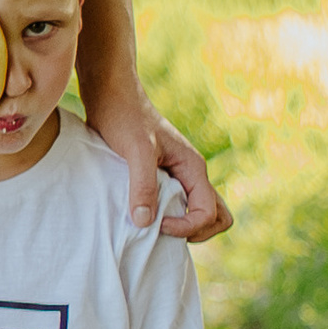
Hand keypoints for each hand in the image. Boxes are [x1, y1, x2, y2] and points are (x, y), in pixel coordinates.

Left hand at [81, 81, 230, 239]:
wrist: (111, 96)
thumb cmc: (124, 116)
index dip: (187, 227)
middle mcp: (190, 174)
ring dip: (182, 226)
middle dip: (197, 232)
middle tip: (165, 232)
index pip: (209, 212)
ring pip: (197, 211)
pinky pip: (175, 205)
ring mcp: (178, 176)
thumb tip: (146, 222)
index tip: (157, 224)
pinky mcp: (160, 177)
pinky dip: (165, 216)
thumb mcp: (135, 150)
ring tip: (153, 225)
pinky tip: (140, 215)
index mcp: (193, 168)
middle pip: (217, 215)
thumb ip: (143, 184)